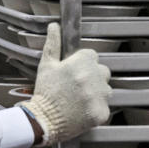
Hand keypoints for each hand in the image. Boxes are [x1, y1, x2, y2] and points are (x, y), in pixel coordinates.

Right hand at [18, 23, 111, 145]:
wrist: (43, 121)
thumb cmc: (45, 92)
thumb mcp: (46, 65)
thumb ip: (54, 44)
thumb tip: (54, 26)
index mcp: (83, 62)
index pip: (92, 56)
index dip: (82, 63)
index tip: (74, 72)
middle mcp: (94, 77)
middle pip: (102, 72)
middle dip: (92, 77)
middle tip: (76, 87)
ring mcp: (100, 95)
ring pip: (105, 89)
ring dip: (96, 93)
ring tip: (78, 99)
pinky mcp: (102, 111)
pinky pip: (104, 106)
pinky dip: (95, 109)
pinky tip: (82, 110)